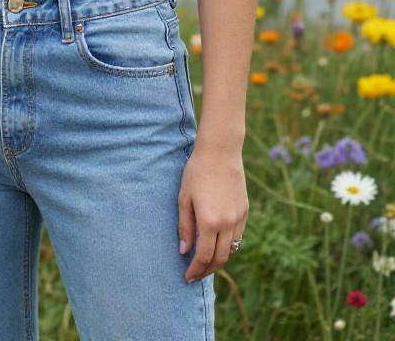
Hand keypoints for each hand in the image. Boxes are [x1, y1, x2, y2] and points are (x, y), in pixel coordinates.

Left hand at [178, 145, 247, 283]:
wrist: (220, 152)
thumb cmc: (196, 172)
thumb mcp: (184, 198)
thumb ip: (184, 227)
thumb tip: (184, 251)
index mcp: (209, 222)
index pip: (204, 257)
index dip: (195, 270)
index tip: (187, 277)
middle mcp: (227, 224)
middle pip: (220, 259)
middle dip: (207, 270)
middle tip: (196, 275)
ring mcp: (238, 218)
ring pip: (232, 249)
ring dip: (219, 259)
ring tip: (206, 262)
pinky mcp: (245, 211)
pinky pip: (238, 236)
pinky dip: (228, 245)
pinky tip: (218, 243)